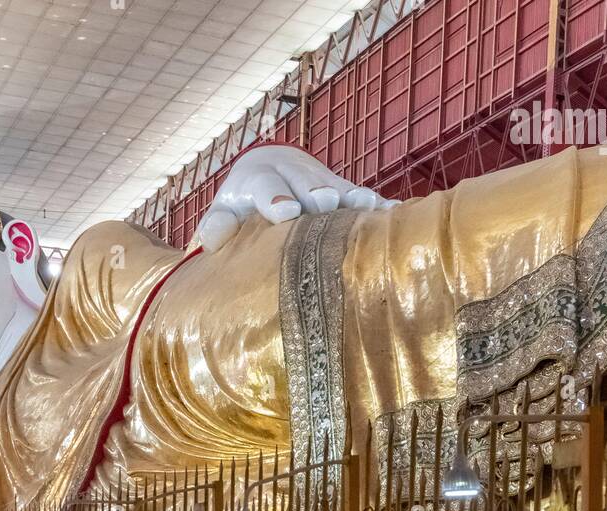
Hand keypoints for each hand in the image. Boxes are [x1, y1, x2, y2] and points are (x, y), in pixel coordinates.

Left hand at [196, 146, 394, 252]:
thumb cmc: (241, 210)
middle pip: (306, 183)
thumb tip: (211, 239)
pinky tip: (395, 214)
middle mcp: (292, 173)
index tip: (285, 212)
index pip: (266, 187)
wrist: (266, 174)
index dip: (275, 198)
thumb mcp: (223, 215)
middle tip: (325, 203)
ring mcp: (321, 181)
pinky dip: (378, 206)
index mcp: (259, 179)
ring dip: (352, 198)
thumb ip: (216, 227)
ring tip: (368, 207)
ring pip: (339, 187)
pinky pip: (361, 198)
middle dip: (316, 193)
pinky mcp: (343, 192)